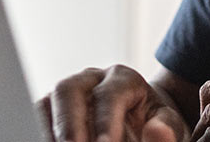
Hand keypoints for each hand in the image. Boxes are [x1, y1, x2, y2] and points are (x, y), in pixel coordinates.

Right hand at [37, 65, 187, 141]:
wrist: (142, 124)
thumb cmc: (155, 126)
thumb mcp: (169, 126)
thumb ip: (166, 129)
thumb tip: (157, 131)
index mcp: (123, 78)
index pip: (110, 94)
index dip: (105, 121)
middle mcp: (91, 79)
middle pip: (68, 89)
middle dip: (68, 124)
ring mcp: (69, 92)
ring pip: (48, 101)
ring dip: (51, 129)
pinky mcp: (54, 108)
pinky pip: (39, 115)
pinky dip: (44, 130)